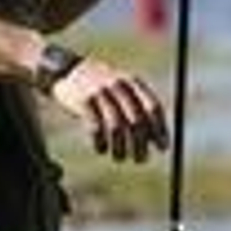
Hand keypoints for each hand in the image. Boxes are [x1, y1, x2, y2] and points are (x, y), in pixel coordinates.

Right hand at [48, 56, 168, 162]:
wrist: (66, 70)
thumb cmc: (101, 88)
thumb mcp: (123, 90)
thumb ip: (139, 109)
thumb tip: (158, 142)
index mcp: (133, 82)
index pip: (153, 107)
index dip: (160, 129)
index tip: (163, 148)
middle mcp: (119, 85)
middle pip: (137, 120)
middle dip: (141, 144)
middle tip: (141, 160)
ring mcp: (100, 92)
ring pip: (117, 128)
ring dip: (120, 148)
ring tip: (119, 158)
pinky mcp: (84, 102)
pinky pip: (96, 129)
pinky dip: (100, 143)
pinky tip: (101, 150)